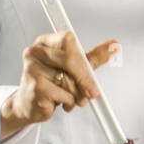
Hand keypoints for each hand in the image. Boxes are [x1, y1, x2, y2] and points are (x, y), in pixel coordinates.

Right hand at [0, 32, 117, 139]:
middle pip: (70, 59)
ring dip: (76, 94)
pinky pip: (63, 94)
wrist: (29, 104)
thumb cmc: (51, 83)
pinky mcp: (34, 87)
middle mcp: (35, 52)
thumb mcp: (74, 67)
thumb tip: (114, 46)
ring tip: (70, 97)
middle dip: (85, 79)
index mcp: (45, 42)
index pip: (69, 39)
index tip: (91, 70)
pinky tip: (60, 102)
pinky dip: (68, 102)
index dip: (82, 57)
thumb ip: (93, 57)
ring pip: (68, 80)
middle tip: (92, 92)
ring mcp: (32, 69)